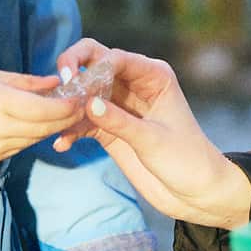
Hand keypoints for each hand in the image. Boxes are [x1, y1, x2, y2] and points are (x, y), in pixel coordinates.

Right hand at [0, 68, 82, 163]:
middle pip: (44, 128)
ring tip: (62, 116)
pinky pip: (20, 148)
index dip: (66, 107)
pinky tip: (36, 126)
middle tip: (81, 109)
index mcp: (0, 103)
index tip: (80, 99)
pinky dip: (31, 137)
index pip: (45, 110)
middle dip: (66, 119)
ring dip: (50, 129)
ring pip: (34, 140)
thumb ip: (29, 82)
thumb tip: (58, 83)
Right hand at [52, 39, 250, 228]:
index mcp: (154, 76)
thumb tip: (88, 103)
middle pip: (95, 64)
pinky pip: (84, 120)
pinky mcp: (110, 128)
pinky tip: (62, 144)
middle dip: (73, 72)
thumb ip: (120, 122)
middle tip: (59, 90)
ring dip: (68, 105)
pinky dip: (71, 129)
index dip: (91, 66)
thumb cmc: (187, 160)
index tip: (73, 83)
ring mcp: (120, 106)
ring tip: (55, 124)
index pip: (115, 58)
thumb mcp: (153, 141)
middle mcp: (134, 84)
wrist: (195, 192)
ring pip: (85, 93)